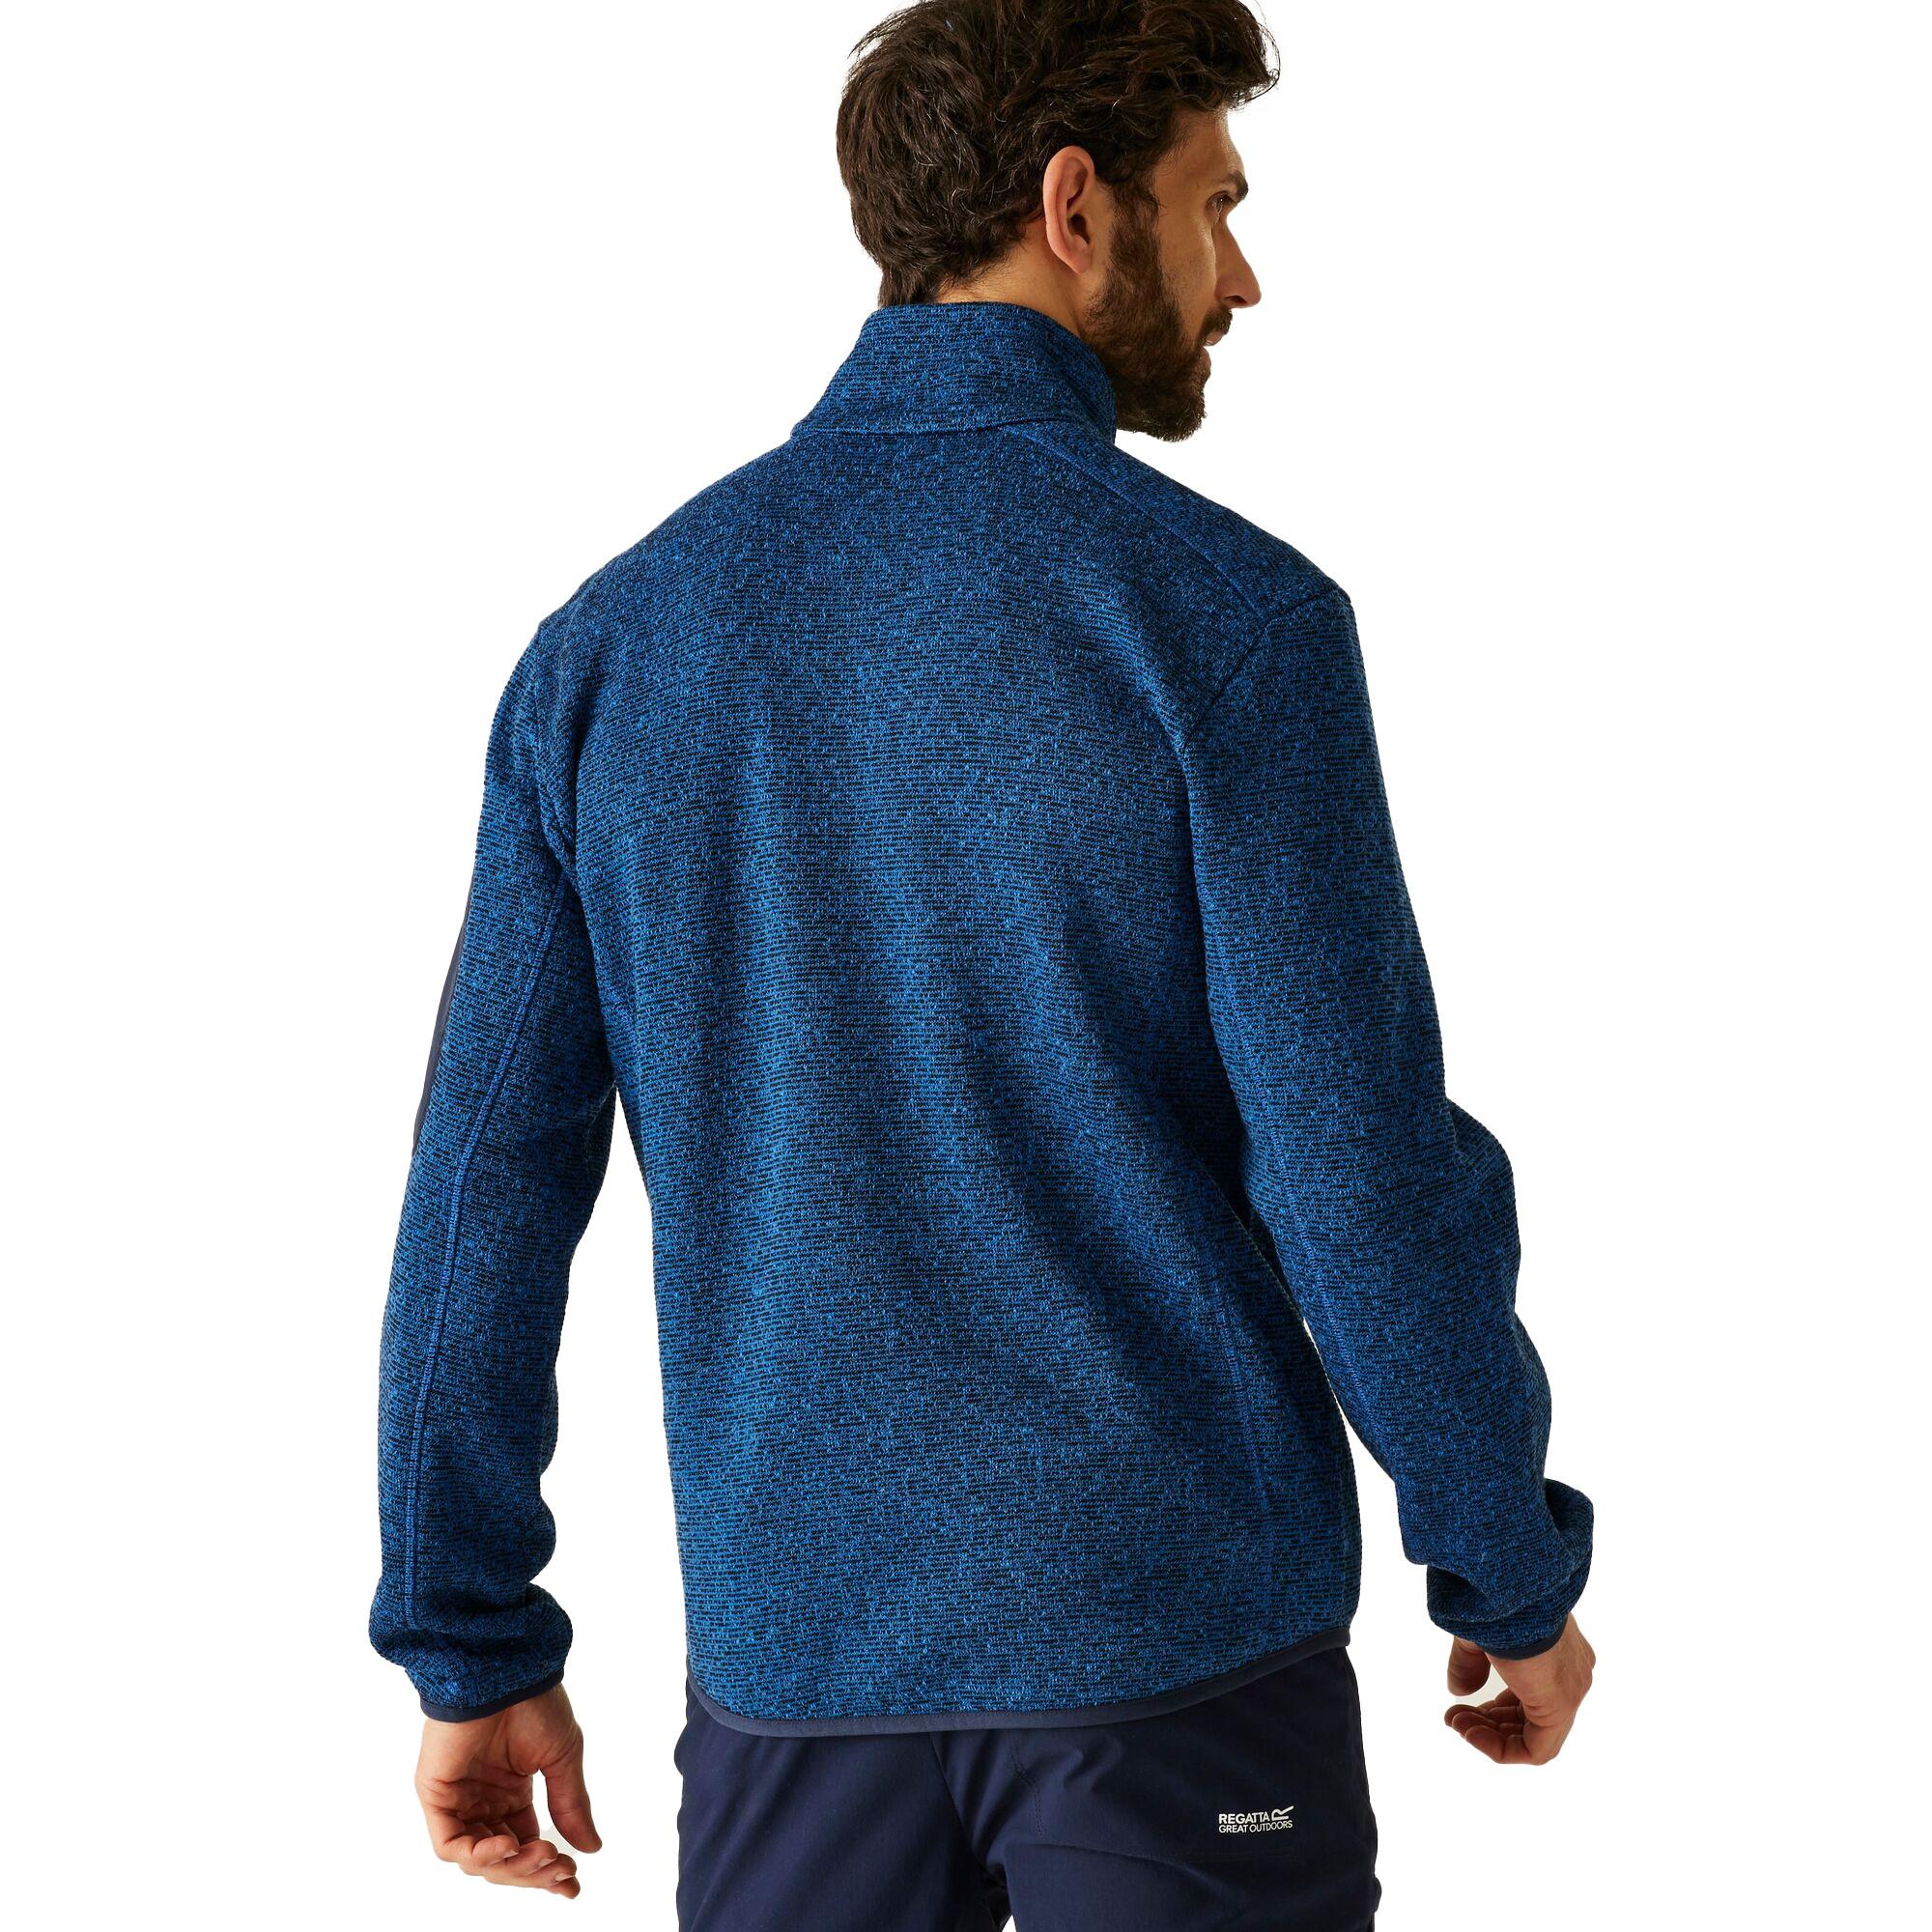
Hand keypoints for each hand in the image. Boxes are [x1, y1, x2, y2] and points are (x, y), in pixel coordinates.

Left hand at [414, 1683, 601, 1896]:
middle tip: (560, 1870)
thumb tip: (592, 1847)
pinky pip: (450, 1844)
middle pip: (503, 1859)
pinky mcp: (436, 1795)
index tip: (572, 1884)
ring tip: (541, 1854)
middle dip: (532, 1872)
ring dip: (510, 1866)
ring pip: (478, 1859)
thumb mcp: (562, 1758)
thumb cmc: (534, 1703)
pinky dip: (478, 1854)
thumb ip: (571, 1805)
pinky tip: (508, 1845)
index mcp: (511, 1791)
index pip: (525, 1844)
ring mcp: (458, 1799)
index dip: (546, 1870)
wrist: (506, 1671)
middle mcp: (483, 1800)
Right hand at [1443, 1613, 1595, 1764]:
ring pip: (1534, 1736)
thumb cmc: (1495, 1603)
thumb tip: (1459, 1691)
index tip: (1461, 1701)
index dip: (1494, 1704)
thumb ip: (1470, 1663)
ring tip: (1455, 1723)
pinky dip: (1500, 1748)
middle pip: (1531, 1716)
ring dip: (1489, 1735)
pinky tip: (1469, 1732)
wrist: (1511, 1591)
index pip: (1531, 1691)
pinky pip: (1535, 1749)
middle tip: (1454, 1716)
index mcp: (1559, 1649)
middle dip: (1488, 1720)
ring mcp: (1570, 1692)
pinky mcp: (1561, 1708)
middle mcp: (1571, 1674)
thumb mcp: (1477, 1632)